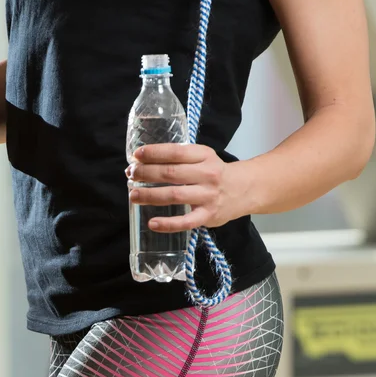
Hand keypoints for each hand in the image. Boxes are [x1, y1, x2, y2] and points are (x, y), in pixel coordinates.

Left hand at [126, 144, 243, 232]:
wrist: (245, 189)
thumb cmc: (216, 172)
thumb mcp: (203, 157)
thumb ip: (180, 157)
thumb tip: (144, 161)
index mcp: (204, 155)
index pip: (176, 152)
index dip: (154, 153)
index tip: (137, 155)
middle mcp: (207, 174)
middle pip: (171, 173)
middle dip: (146, 173)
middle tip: (131, 174)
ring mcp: (208, 196)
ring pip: (174, 195)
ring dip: (150, 195)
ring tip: (133, 195)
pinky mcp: (208, 216)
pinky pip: (186, 222)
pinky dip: (168, 224)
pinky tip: (152, 223)